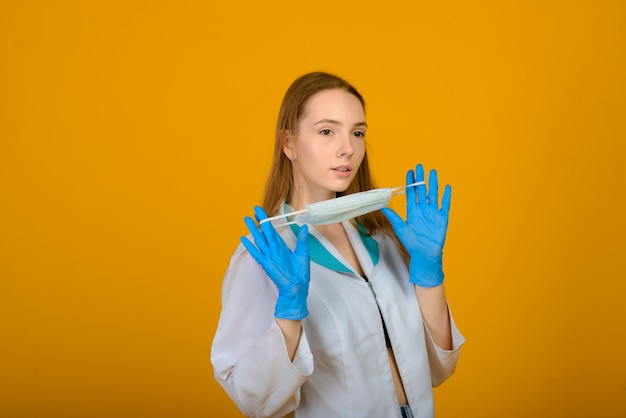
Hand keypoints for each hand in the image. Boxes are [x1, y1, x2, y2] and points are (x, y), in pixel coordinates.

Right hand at [240, 206, 310, 319]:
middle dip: (260, 220)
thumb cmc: (300, 273)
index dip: (268, 220)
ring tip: (246, 219)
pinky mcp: (266, 263)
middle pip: (265, 232)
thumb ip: (302, 240)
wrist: (297, 287)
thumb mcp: (303, 253)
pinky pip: (256, 253)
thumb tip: (305, 226)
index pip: (273, 230)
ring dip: (253, 230)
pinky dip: (250, 246)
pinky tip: (244, 239)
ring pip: (259, 240)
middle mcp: (274, 249)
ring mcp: (268, 256)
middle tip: (254, 209)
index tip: (263, 212)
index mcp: (281, 246)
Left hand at [381, 164, 450, 286]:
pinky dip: (446, 196)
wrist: (425, 254)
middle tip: (419, 166)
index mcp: (413, 210)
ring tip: (432, 172)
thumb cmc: (412, 243)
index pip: (411, 192)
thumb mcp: (400, 228)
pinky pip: (444, 204)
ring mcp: (433, 213)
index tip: (410, 171)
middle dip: (421, 178)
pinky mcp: (442, 218)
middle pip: (422, 190)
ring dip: (433, 183)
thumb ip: (393, 216)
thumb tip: (381, 207)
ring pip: (433, 194)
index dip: (410, 182)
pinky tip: (447, 187)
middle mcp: (423, 209)